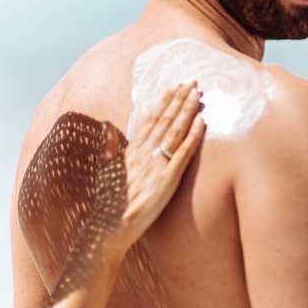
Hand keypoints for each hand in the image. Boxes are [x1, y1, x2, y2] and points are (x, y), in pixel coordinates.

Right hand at [112, 82, 205, 246]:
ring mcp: (157, 165)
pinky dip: (193, 135)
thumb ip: (107, 144)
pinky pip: (184, 153)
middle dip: (180, 99)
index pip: (151, 119)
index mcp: (132, 150)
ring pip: (176, 130)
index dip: (164, 102)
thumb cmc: (108, 202)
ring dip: (188, 110)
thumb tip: (106, 123)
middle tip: (193, 82)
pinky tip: (202, 121)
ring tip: (199, 94)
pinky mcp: (168, 179)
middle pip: (166, 120)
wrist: (110, 226)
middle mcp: (145, 153)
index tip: (174, 87)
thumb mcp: (105, 169)